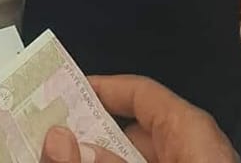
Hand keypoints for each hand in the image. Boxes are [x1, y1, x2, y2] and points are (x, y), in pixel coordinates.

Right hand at [41, 75, 237, 162]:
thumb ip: (104, 162)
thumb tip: (59, 140)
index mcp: (191, 128)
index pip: (139, 90)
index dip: (98, 87)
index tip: (57, 91)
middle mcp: (192, 146)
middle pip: (131, 130)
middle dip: (88, 133)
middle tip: (48, 138)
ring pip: (135, 157)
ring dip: (97, 157)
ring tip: (57, 155)